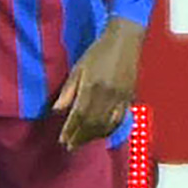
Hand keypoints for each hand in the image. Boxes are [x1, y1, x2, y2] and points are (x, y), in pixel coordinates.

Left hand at [53, 19, 141, 148]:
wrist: (125, 41)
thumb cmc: (98, 52)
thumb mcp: (78, 68)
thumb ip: (68, 91)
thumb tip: (56, 111)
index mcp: (93, 87)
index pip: (79, 115)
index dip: (70, 130)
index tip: (62, 140)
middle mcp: (108, 96)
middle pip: (93, 123)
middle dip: (80, 137)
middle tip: (69, 147)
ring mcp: (121, 98)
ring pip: (107, 124)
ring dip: (94, 136)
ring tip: (82, 142)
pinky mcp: (131, 97)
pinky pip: (121, 119)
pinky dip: (111, 129)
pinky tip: (103, 134)